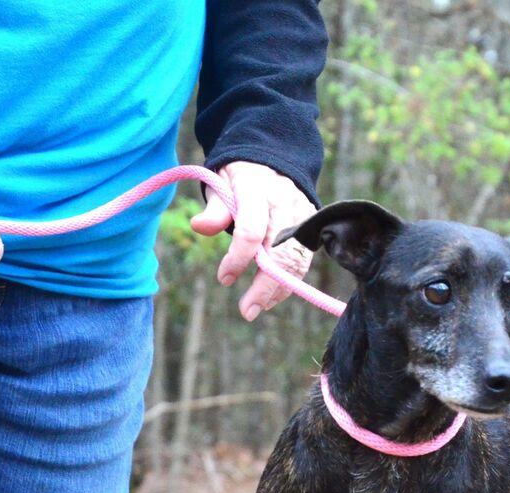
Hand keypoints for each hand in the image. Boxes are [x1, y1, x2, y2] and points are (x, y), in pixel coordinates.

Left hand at [191, 161, 315, 320]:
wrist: (275, 164)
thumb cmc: (241, 179)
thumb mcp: (221, 184)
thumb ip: (215, 209)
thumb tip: (198, 227)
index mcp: (257, 190)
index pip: (251, 231)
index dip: (238, 259)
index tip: (224, 279)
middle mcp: (285, 205)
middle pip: (280, 254)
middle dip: (264, 286)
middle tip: (248, 311)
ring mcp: (302, 218)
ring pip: (296, 262)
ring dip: (278, 290)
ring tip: (258, 307)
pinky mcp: (312, 229)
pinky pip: (303, 262)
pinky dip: (288, 283)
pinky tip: (271, 297)